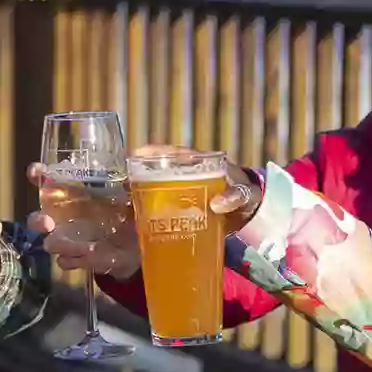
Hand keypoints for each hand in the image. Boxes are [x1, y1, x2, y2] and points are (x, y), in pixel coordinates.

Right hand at [26, 162, 141, 276]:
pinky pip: (67, 261)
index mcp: (76, 192)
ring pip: (51, 243)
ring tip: (81, 244)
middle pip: (37, 219)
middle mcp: (67, 216)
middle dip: (38, 221)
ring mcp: (72, 239)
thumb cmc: (131, 207)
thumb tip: (137, 156)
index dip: (37, 175)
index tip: (35, 172)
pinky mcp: (82, 259)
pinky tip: (90, 253)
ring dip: (60, 244)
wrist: (142, 241)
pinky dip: (76, 259)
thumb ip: (132, 173)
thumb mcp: (133, 187)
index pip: (48, 180)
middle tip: (48, 222)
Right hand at [131, 144, 261, 232]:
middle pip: (157, 169)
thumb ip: (234, 196)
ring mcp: (182, 191)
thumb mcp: (244, 193)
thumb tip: (216, 205)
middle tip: (121, 181)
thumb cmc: (246, 194)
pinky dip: (150, 210)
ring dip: (140, 191)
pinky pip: (162, 206)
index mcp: (199, 162)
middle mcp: (186, 173)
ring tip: (123, 200)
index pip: (172, 152)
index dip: (153, 152)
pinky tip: (138, 219)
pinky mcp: (181, 208)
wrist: (250, 212)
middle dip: (138, 172)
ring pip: (156, 186)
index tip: (136, 155)